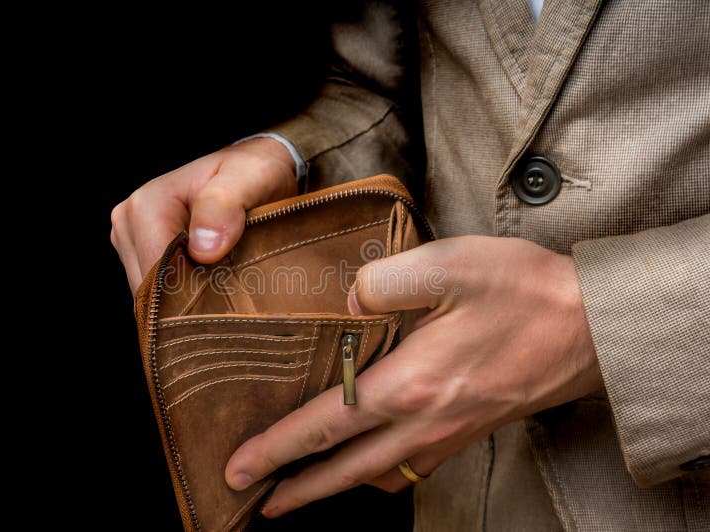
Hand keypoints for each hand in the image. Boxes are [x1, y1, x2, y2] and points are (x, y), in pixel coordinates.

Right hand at [111, 137, 296, 291]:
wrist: (254, 171)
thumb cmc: (254, 171)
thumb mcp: (251, 177)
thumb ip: (225, 204)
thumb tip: (203, 249)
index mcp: (146, 205)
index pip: (157, 274)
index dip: (192, 294)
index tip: (228, 297)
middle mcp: (129, 224)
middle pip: (151, 290)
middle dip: (189, 302)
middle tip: (232, 296)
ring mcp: (132, 242)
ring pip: (154, 297)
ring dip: (188, 302)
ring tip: (224, 289)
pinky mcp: (142, 256)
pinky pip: (159, 293)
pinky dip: (185, 298)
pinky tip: (212, 289)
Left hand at [225, 236, 601, 517]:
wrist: (593, 326)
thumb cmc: (524, 293)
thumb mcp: (449, 264)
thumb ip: (383, 279)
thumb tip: (346, 301)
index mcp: (411, 383)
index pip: (325, 426)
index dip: (276, 449)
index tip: (240, 468)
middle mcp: (424, 421)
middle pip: (345, 470)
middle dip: (295, 489)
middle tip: (256, 500)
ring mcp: (448, 433)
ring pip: (377, 476)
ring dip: (333, 487)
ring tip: (302, 488)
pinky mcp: (467, 430)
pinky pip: (409, 468)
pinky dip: (375, 476)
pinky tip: (368, 463)